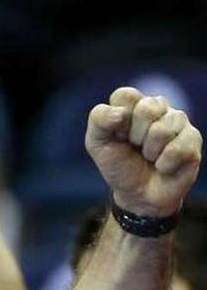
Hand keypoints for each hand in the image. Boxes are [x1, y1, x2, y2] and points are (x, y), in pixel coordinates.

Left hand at [86, 87, 202, 216]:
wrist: (139, 194)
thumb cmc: (118, 164)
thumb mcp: (97, 143)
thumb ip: (99, 120)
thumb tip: (121, 112)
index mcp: (132, 104)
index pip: (126, 95)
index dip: (117, 120)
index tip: (117, 135)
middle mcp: (157, 106)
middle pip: (147, 108)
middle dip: (135, 136)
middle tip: (135, 147)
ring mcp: (178, 121)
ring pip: (163, 129)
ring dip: (150, 151)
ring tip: (149, 157)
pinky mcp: (193, 138)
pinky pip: (178, 148)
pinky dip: (165, 163)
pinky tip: (163, 166)